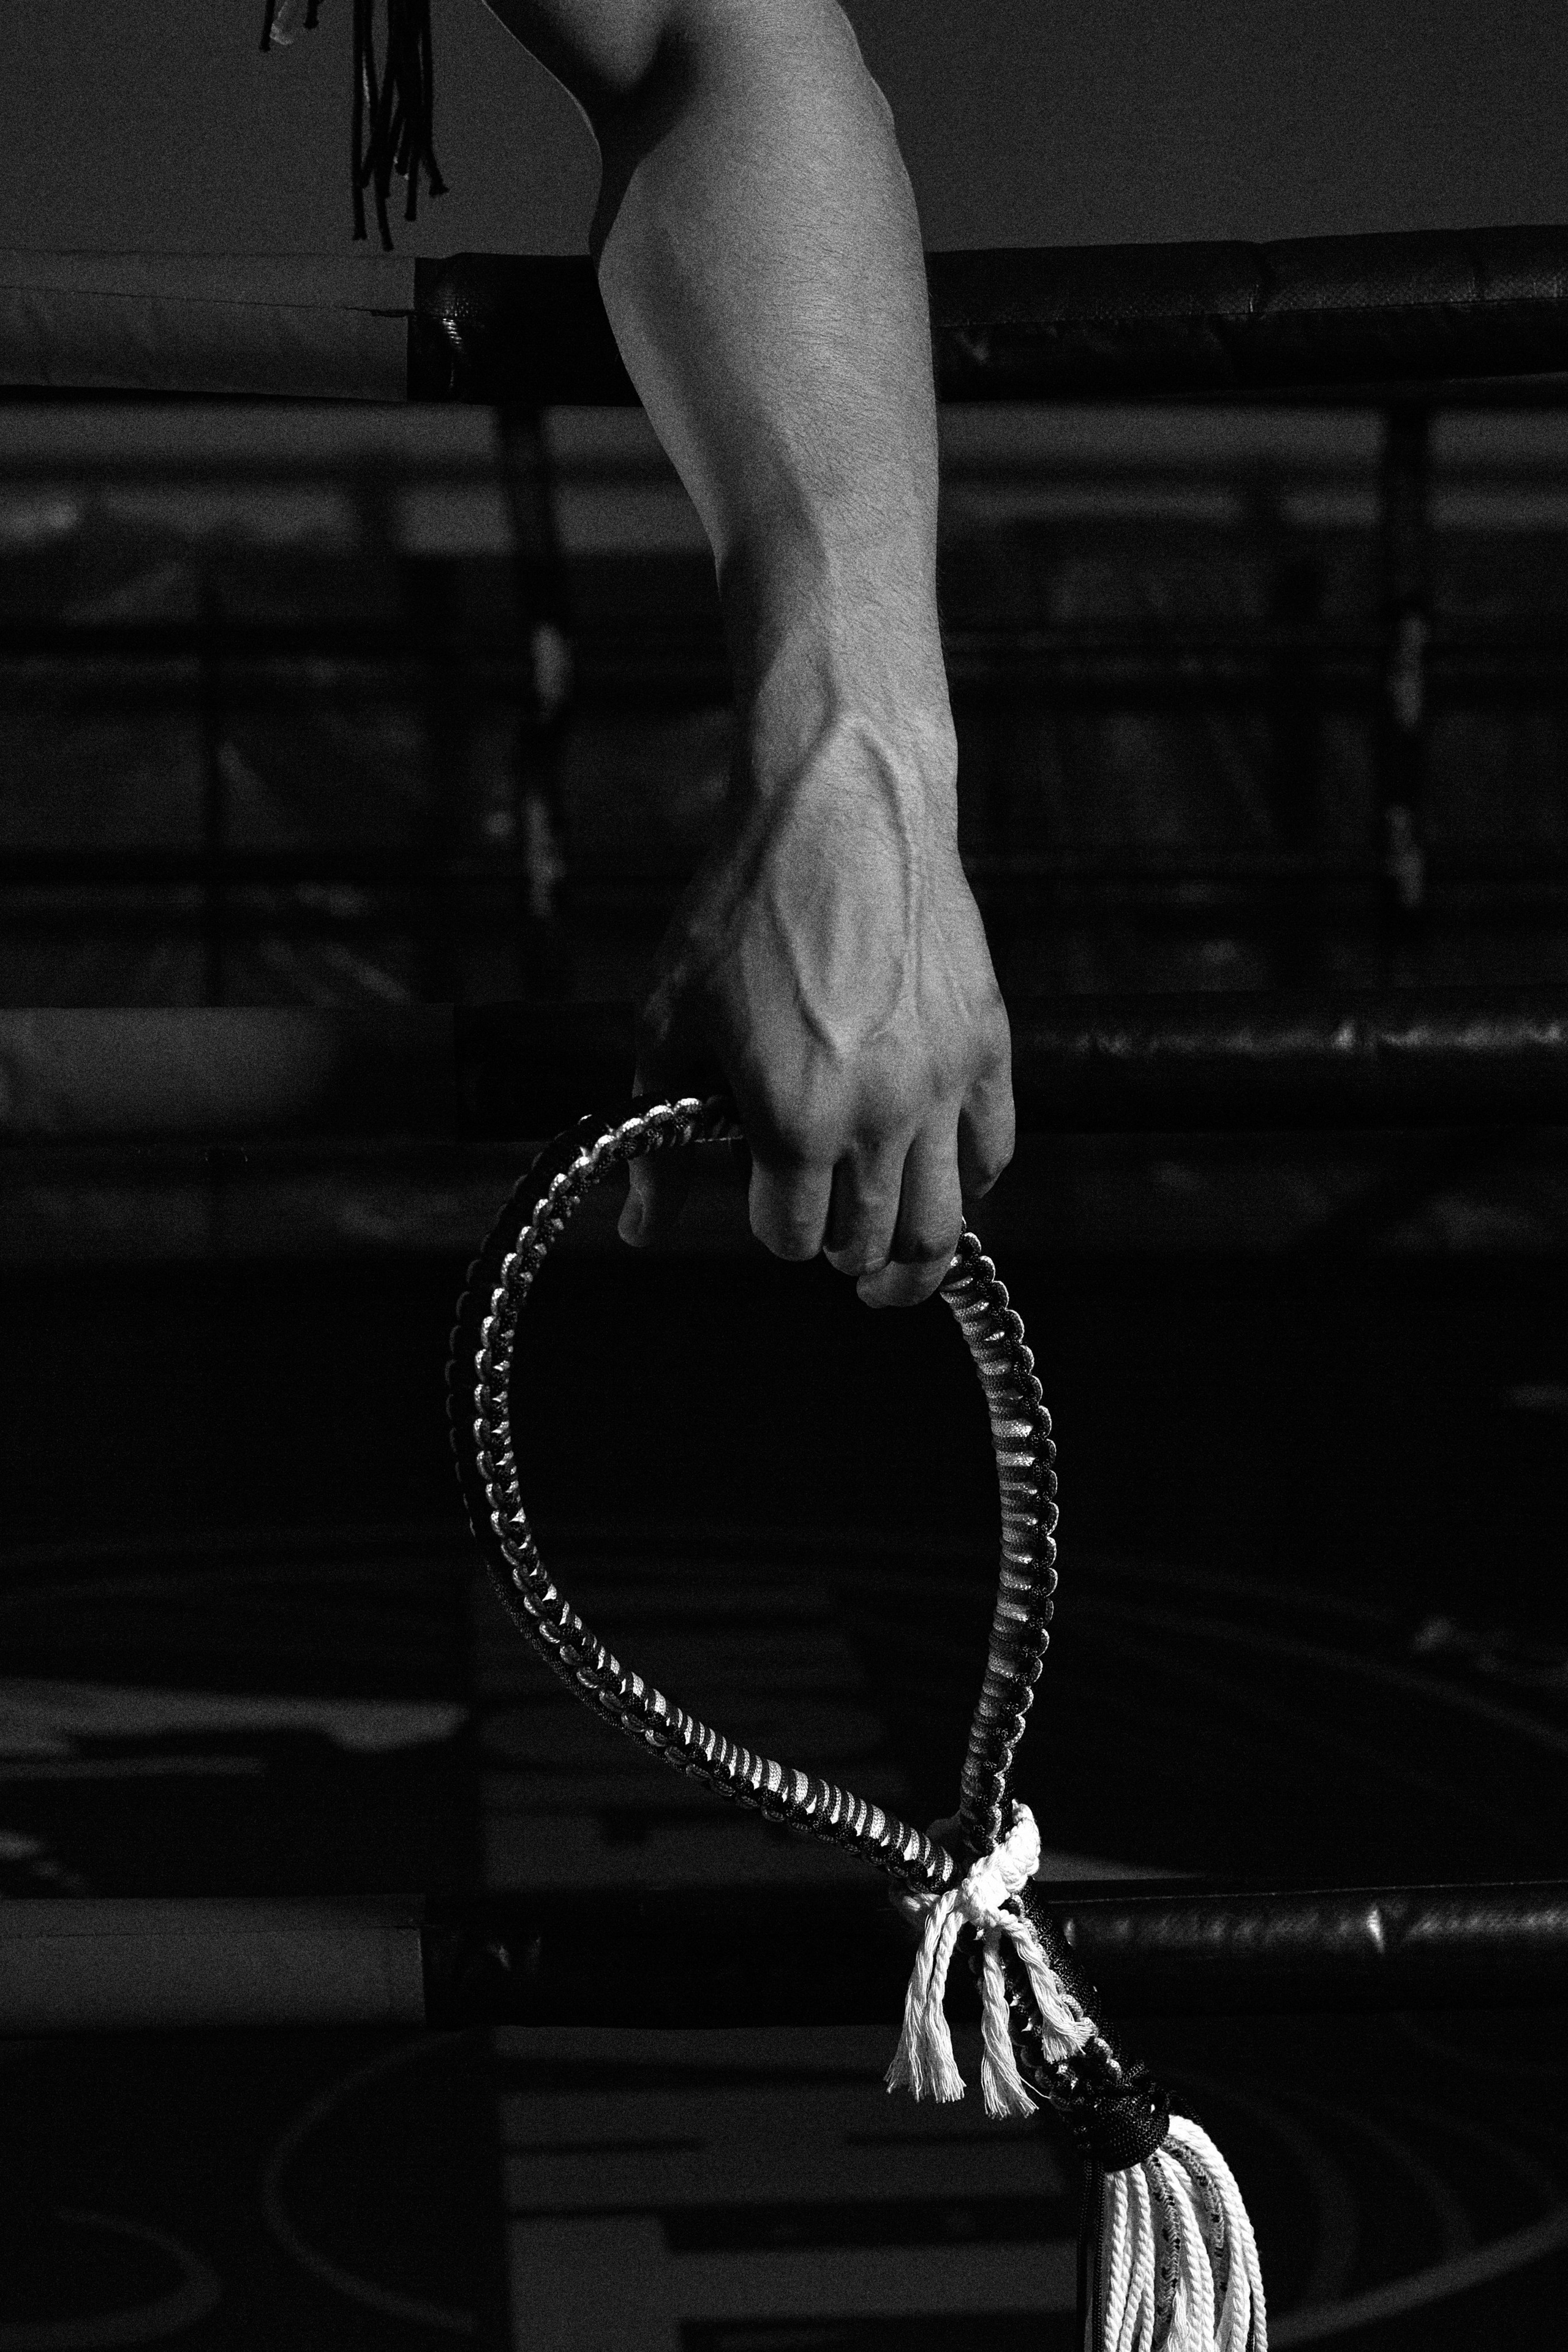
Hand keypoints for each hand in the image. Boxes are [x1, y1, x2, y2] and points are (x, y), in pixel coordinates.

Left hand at [617, 704, 1013, 1306]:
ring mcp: (942, 1083)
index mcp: (793, 1117)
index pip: (789, 1239)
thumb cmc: (742, 905)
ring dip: (914, 1257)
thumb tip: (638, 1232)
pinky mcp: (987, 1045)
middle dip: (840, 1257)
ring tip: (894, 1266)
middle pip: (870, 1248)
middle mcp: (877, 1114)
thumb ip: (656, 1141)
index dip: (769, 1228)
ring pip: (945, 1226)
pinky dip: (967, 1183)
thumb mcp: (671, 1022)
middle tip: (833, 1253)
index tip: (761, 1197)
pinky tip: (937, 1175)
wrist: (841, 806)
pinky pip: (994, 1155)